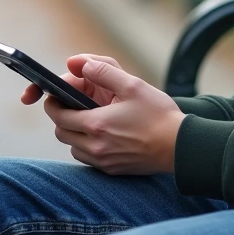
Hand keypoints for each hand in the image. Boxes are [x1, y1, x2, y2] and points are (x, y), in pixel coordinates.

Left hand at [25, 54, 185, 174]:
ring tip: (91, 119)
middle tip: (73, 105)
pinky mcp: (112, 170)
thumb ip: (103, 71)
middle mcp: (95, 147)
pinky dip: (88, 147)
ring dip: (75, 134)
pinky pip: (88, 159)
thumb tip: (79, 64)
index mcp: (96, 124)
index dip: (53, 104)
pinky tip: (104, 135)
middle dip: (62, 118)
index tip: (56, 96)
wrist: (180, 146)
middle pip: (61, 133)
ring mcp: (103, 161)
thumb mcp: (132, 85)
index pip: (58, 116)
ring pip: (73, 148)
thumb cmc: (159, 115)